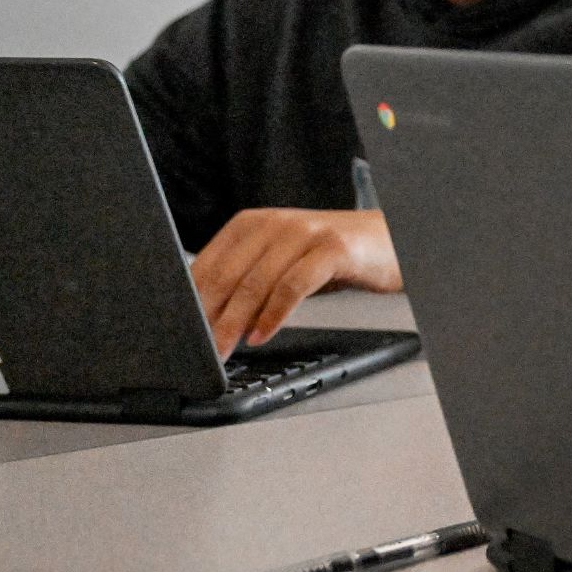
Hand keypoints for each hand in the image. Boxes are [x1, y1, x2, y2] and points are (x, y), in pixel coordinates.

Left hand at [190, 208, 401, 357]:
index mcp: (251, 223)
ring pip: (256, 282)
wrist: (392, 240)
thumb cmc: (335, 256)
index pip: (207, 264)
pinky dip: (275, 314)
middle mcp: (275, 223)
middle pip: (228, 275)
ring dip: (235, 321)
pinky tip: (263, 334)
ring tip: (225, 348)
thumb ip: (249, 280)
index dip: (189, 302)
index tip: (180, 333)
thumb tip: (207, 320)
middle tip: (198, 349)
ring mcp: (305, 233)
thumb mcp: (284, 261)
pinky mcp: (332, 248)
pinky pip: (294, 285)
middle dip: (208, 317)